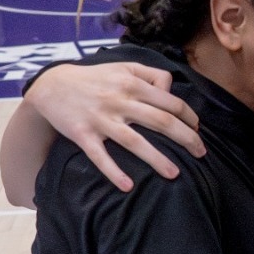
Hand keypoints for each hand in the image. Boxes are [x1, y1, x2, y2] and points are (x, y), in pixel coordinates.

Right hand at [26, 60, 204, 190]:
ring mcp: (101, 119)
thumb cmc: (96, 78)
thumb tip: (173, 90)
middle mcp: (119, 101)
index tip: (198, 129)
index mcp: (133, 84)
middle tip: (201, 153)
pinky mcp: (82, 134)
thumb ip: (152, 75)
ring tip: (175, 174)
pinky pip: (100, 156)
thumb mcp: (125, 67)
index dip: (189, 117)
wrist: (52, 85)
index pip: (171, 103)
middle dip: (186, 139)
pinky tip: (128, 186)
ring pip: (135, 142)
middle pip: (161, 122)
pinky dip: (113, 172)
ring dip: (157, 159)